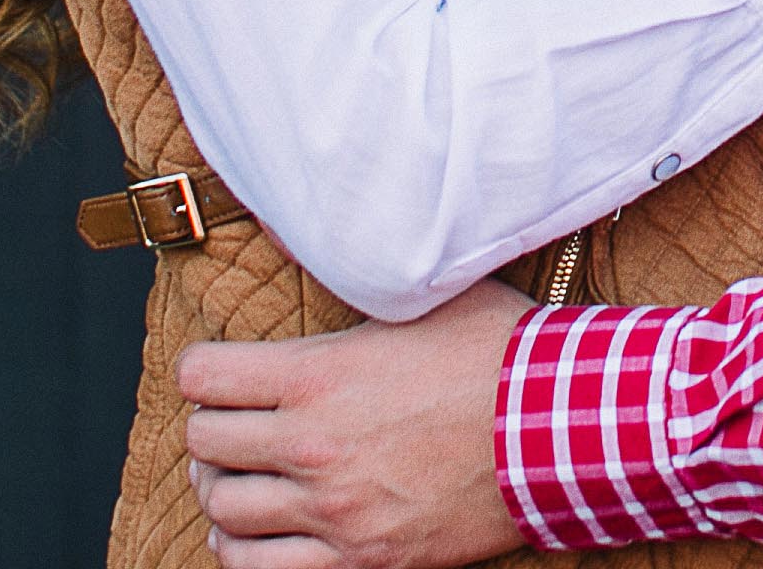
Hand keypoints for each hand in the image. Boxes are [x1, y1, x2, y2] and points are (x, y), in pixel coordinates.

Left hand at [178, 280, 530, 567]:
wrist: (560, 430)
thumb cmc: (500, 355)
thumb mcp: (425, 295)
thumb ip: (359, 276)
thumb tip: (308, 227)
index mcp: (318, 377)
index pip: (202, 375)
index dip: (204, 368)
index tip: (220, 370)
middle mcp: (312, 446)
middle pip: (204, 442)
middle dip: (211, 427)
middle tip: (233, 421)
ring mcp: (334, 509)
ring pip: (224, 510)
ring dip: (225, 489)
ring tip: (243, 476)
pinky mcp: (361, 557)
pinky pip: (261, 568)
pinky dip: (245, 548)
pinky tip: (261, 529)